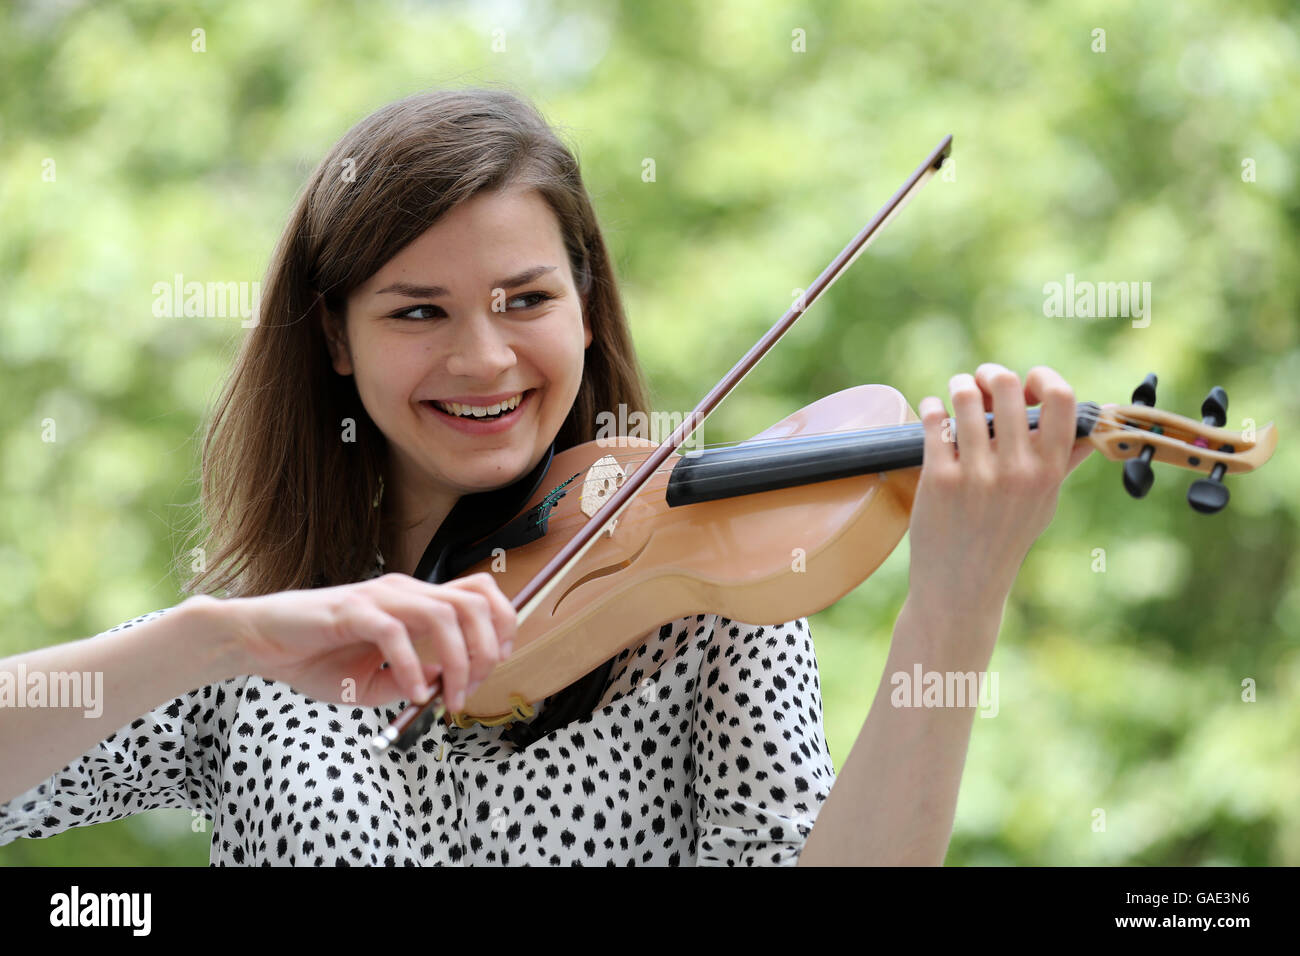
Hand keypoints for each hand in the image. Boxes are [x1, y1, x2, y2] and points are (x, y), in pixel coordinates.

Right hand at [221, 572, 516, 709]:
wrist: (261, 644)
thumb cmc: (316, 658)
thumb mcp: (375, 683)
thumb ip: (413, 681)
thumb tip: (445, 685)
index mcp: (415, 600)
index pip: (479, 593)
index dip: (501, 626)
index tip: (494, 666)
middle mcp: (404, 591)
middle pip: (474, 602)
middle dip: (487, 649)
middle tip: (470, 690)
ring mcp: (379, 597)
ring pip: (443, 614)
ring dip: (457, 661)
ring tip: (447, 698)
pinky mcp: (352, 610)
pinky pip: (396, 633)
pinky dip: (412, 666)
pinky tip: (410, 694)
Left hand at [907, 364, 1105, 622]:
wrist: (963, 585)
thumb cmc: (1005, 539)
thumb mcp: (1044, 504)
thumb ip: (1063, 463)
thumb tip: (1092, 430)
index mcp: (1048, 471)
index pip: (1061, 400)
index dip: (1043, 377)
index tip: (1028, 380)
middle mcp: (1016, 471)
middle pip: (1008, 387)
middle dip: (991, 373)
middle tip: (981, 379)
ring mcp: (976, 474)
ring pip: (966, 399)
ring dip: (959, 385)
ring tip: (956, 389)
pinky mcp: (939, 480)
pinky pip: (935, 423)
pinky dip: (933, 407)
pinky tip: (934, 408)